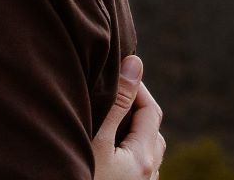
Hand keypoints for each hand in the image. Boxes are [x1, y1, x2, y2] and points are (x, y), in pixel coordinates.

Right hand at [90, 55, 163, 179]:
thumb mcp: (96, 138)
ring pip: (145, 150)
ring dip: (132, 130)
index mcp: (144, 158)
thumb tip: (135, 64)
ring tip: (108, 116)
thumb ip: (117, 101)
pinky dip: (127, 147)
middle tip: (111, 90)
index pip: (151, 110)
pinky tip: (107, 146)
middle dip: (136, 107)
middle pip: (152, 131)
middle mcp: (148, 175)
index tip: (117, 71)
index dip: (137, 86)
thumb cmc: (81, 175)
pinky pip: (136, 164)